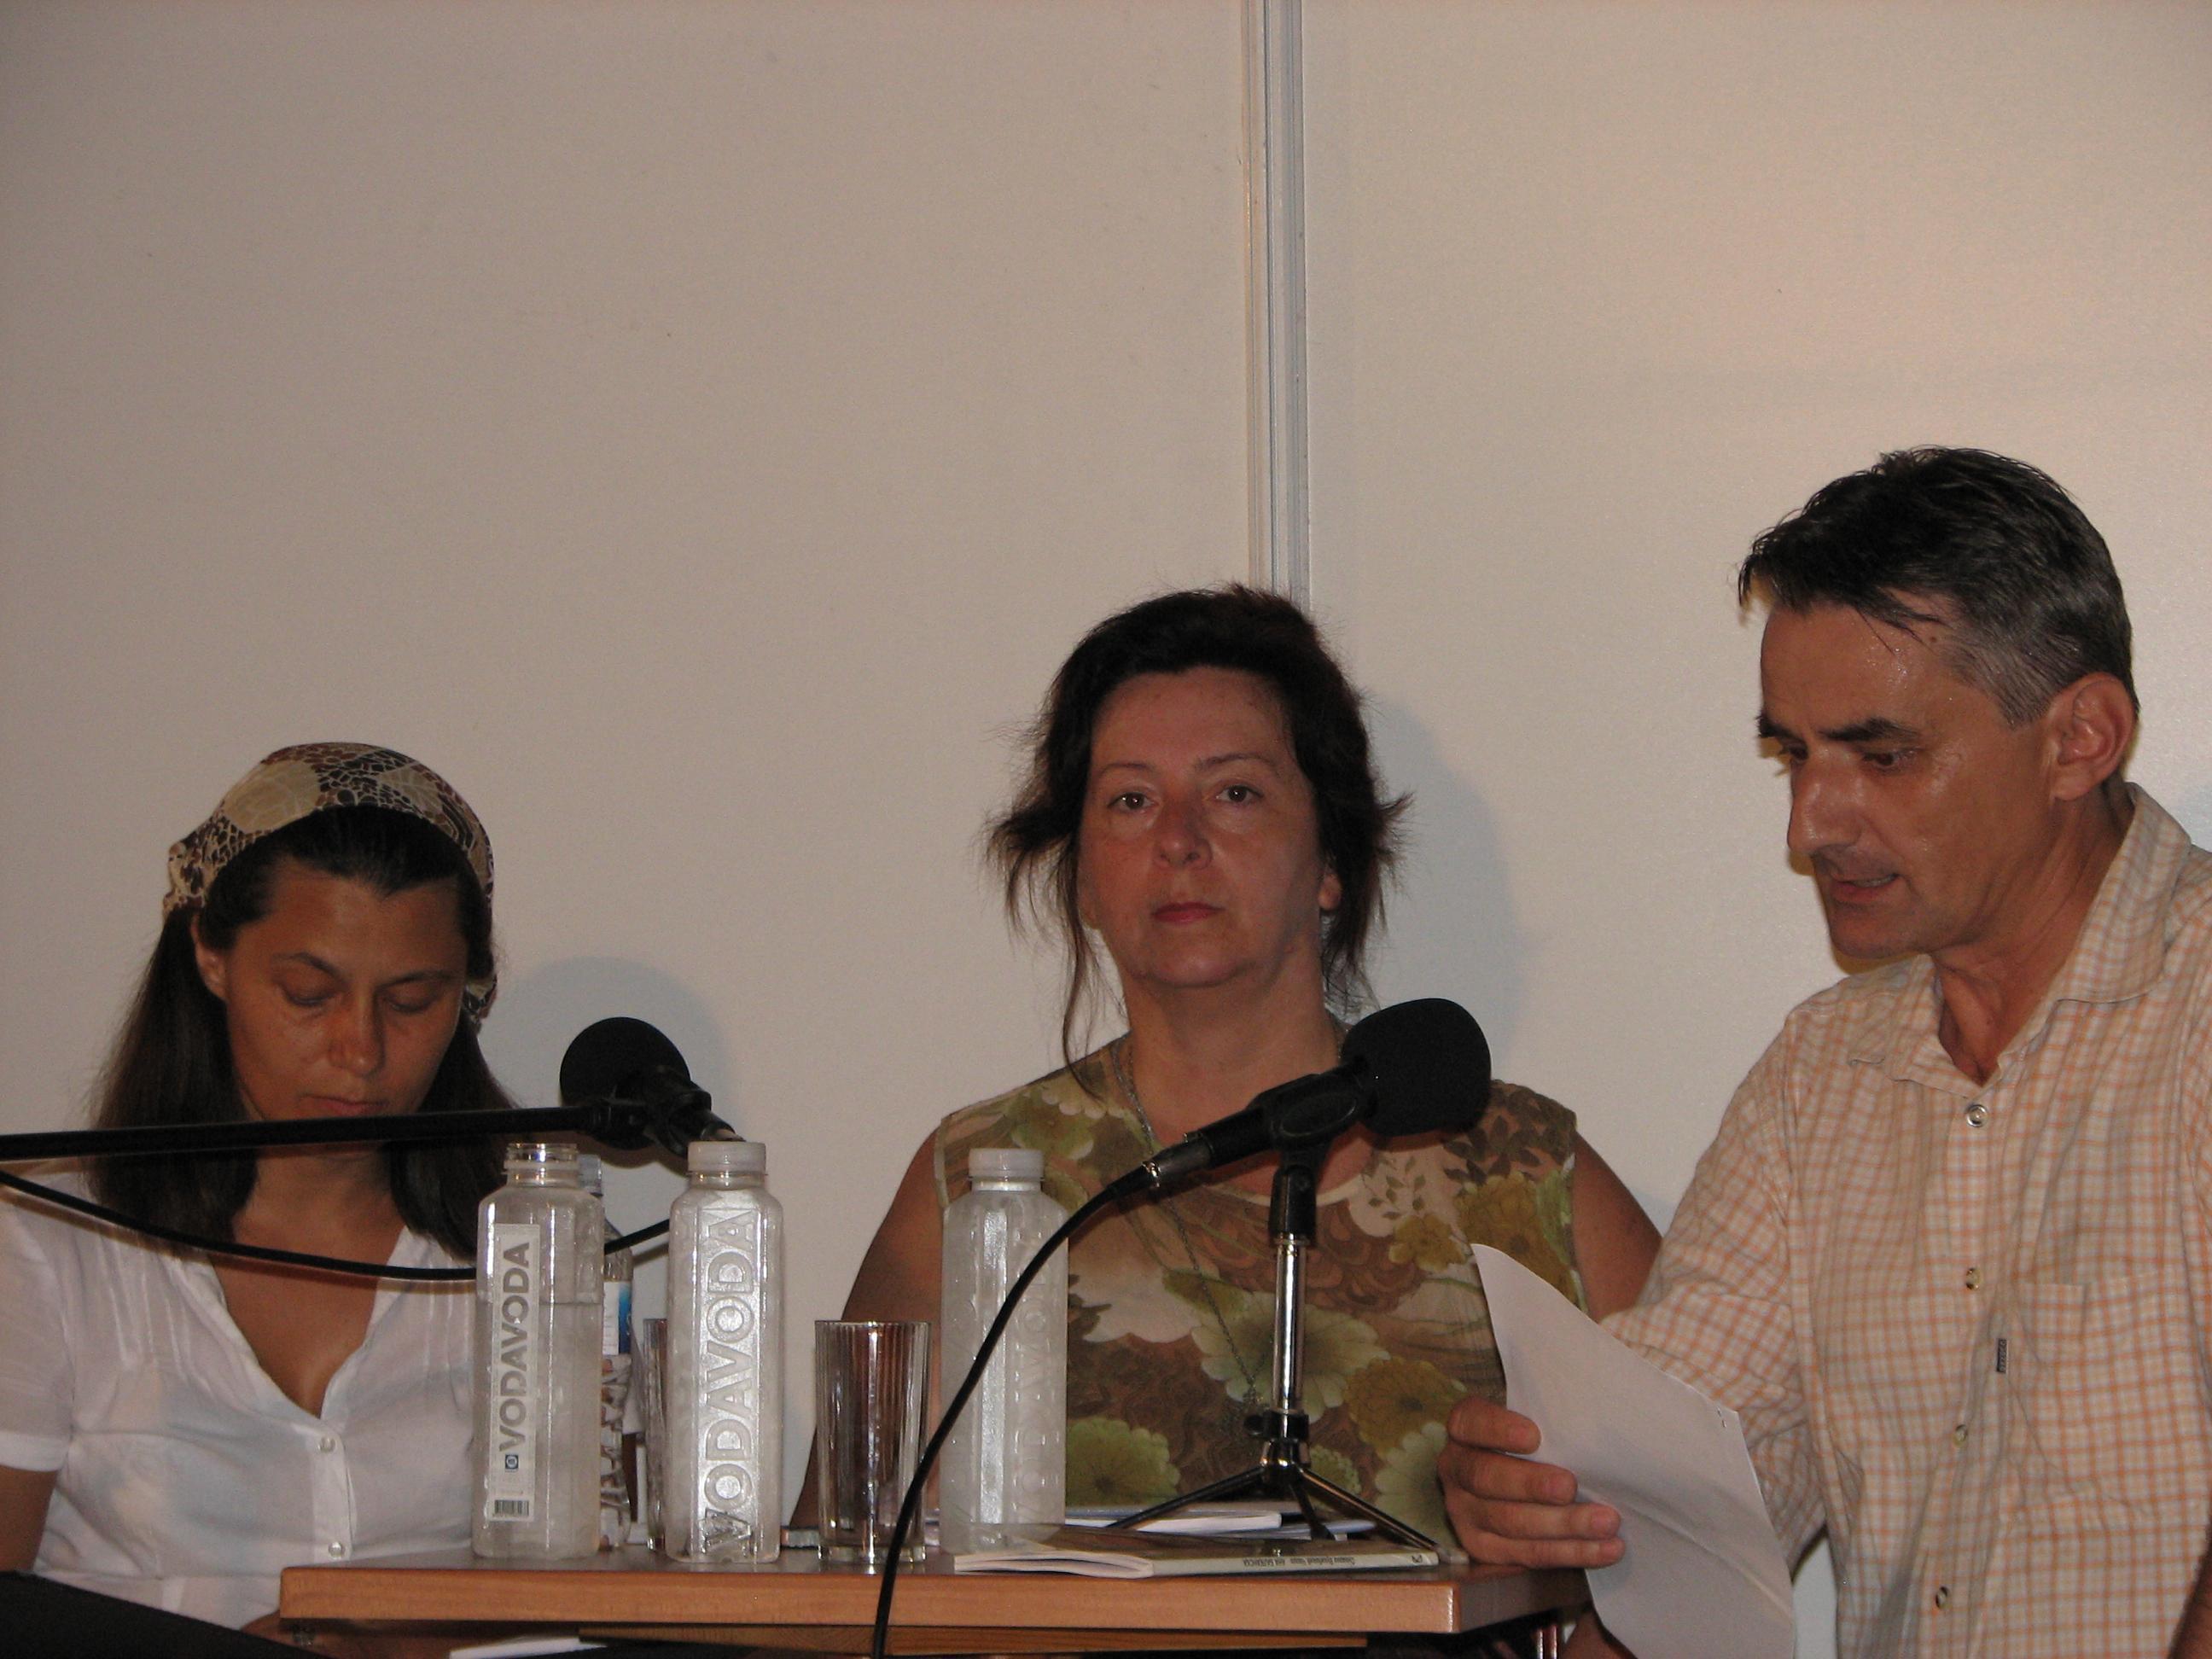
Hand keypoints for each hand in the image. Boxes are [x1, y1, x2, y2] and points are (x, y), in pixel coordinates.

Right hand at [1438, 1395, 1625, 1569]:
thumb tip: (1591, 1424)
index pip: (1471, 1423)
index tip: (1533, 1436)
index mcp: (1463, 1430)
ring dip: (1563, 1525)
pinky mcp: (1484, 1549)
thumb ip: (1548, 1421)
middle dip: (1531, 1485)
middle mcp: (1455, 1470)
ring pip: (1511, 1523)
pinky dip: (1571, 1552)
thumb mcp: (1530, 1420)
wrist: (1515, 1482)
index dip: (1498, 1430)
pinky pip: (1529, 1554)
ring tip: (1605, 1522)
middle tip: (1570, 1486)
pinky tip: (1606, 1548)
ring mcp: (1464, 1513)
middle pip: (1486, 1478)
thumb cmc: (1534, 1443)